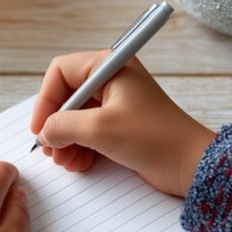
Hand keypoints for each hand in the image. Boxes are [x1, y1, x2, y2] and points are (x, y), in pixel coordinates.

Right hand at [31, 50, 216, 196]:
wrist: (190, 164)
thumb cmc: (155, 137)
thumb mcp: (100, 129)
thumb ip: (63, 126)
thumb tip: (44, 132)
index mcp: (110, 67)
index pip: (61, 72)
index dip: (46, 100)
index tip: (41, 127)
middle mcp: (112, 81)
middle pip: (66, 97)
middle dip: (56, 126)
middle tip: (52, 149)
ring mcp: (116, 104)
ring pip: (75, 118)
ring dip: (66, 140)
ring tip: (67, 160)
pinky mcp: (121, 126)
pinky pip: (88, 133)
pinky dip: (80, 148)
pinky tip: (81, 163)